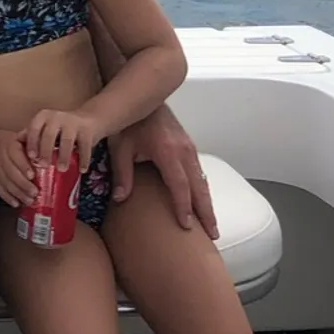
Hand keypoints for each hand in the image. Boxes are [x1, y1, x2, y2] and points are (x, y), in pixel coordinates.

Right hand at [0, 126, 38, 209]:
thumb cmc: (7, 142)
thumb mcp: (17, 137)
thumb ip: (31, 141)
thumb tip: (49, 145)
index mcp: (10, 146)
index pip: (16, 156)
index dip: (23, 166)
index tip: (32, 175)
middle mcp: (1, 158)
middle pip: (11, 173)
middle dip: (23, 185)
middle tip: (35, 193)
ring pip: (6, 183)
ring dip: (18, 194)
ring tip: (29, 201)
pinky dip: (7, 197)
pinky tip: (16, 204)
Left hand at [25, 108, 99, 171]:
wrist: (90, 119)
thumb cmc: (61, 129)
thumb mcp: (46, 129)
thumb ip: (34, 137)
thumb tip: (15, 152)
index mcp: (43, 117)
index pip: (33, 129)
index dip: (32, 143)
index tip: (31, 157)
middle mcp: (57, 117)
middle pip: (48, 135)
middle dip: (45, 151)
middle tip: (44, 166)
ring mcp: (73, 122)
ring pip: (66, 141)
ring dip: (63, 156)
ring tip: (61, 169)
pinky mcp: (88, 130)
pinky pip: (85, 146)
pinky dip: (84, 159)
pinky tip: (82, 170)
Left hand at [111, 104, 217, 233]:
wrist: (144, 99)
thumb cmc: (130, 123)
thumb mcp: (120, 147)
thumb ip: (122, 173)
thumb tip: (121, 199)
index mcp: (168, 151)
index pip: (179, 185)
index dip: (183, 206)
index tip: (187, 226)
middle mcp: (184, 151)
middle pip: (199, 187)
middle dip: (206, 212)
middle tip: (213, 234)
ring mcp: (190, 148)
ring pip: (203, 180)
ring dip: (208, 203)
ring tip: (212, 225)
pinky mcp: (190, 147)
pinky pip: (200, 173)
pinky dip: (203, 191)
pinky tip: (203, 203)